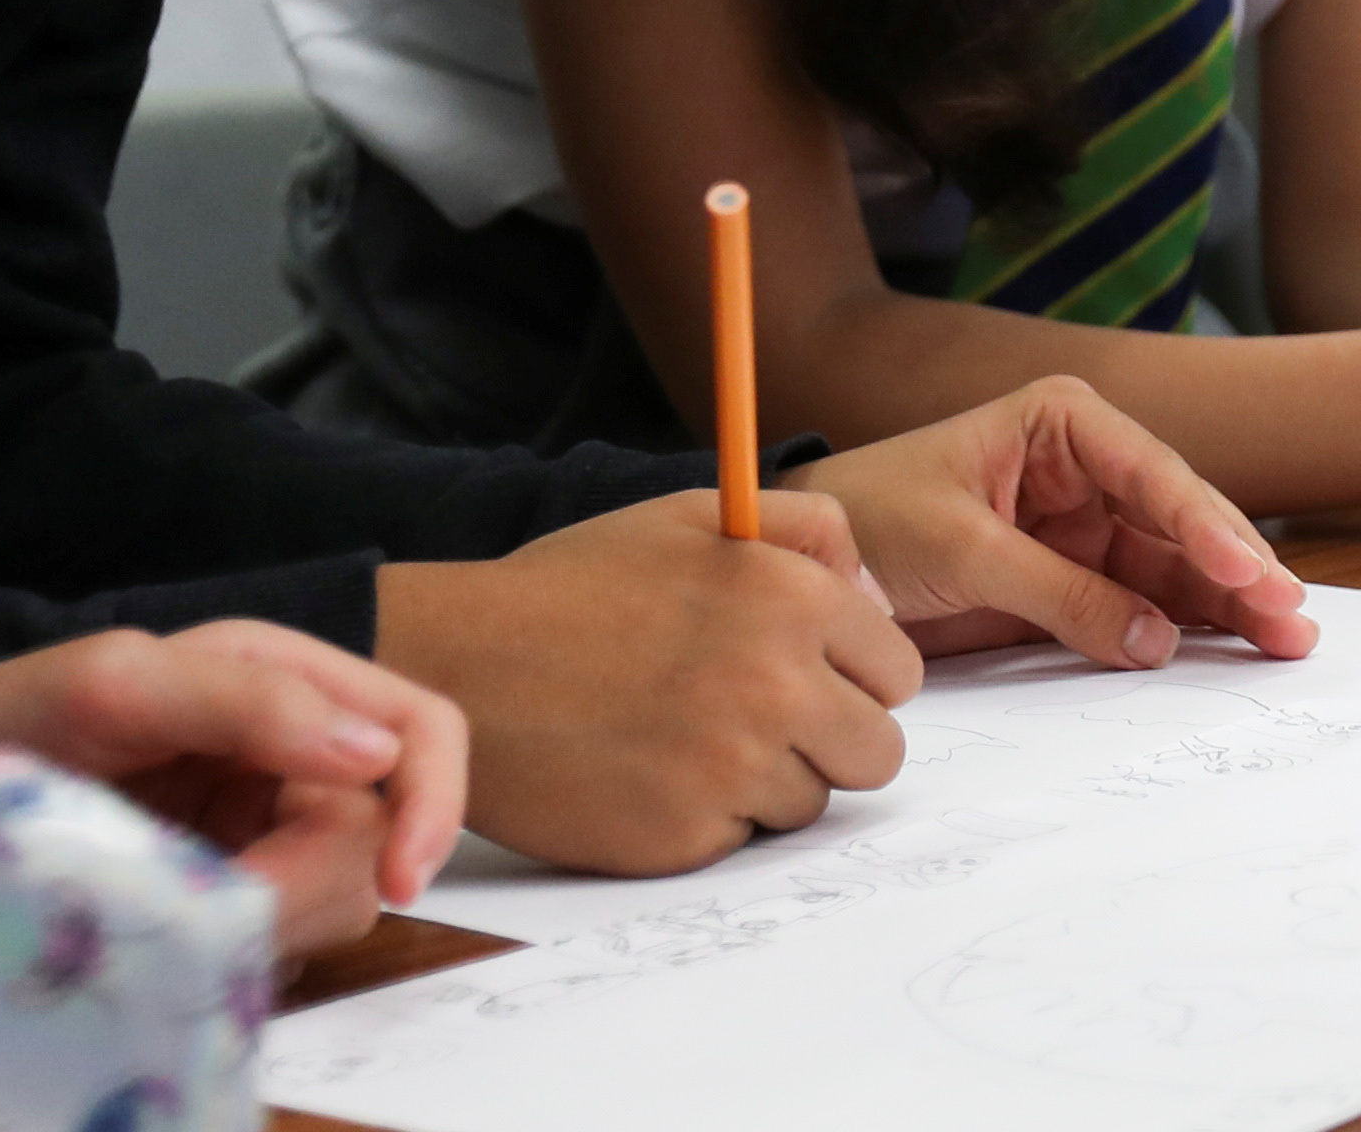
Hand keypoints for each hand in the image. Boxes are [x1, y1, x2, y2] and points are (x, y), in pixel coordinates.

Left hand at [0, 623, 463, 963]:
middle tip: (229, 918)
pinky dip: (245, 945)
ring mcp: (255, 825)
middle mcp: (286, 748)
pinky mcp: (224, 890)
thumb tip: (376, 754)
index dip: (430, 802)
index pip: (419, 731)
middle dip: (317, 881)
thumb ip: (249, 702)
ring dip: (276, 917)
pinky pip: (282, 932)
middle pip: (382, 828)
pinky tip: (175, 935)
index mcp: (282, 677)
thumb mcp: (117, 689)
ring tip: (176, 916)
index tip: (398, 883)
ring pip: (340, 892)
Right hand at [376, 490, 915, 876]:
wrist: (462, 667)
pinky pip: (740, 840)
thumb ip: (811, 533)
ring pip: (812, 802)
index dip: (853, 675)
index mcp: (795, 602)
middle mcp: (778, 688)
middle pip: (879, 753)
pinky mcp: (685, 839)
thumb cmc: (577, 588)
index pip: (898, 674)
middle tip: (762, 720)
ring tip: (688, 738)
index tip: (808, 674)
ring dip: (768, 781)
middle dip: (832, 739)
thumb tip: (878, 598)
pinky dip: (706, 818)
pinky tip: (650, 774)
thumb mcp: (698, 519)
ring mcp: (732, 770)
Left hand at [816, 379, 1316, 668]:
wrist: (811, 561)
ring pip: (1173, 568)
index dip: (1205, 526)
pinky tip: (1230, 650)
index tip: (1246, 571)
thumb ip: (1059, 594)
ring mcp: (1085, 527)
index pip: (1151, 474)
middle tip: (1291, 617)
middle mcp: (1088, 468)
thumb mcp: (963, 550)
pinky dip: (1183, 629)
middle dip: (1237, 570)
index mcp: (1063, 424)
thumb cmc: (873, 517)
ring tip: (1285, 641)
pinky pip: (1140, 605)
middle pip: (1180, 523)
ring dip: (1227, 605)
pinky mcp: (1072, 579)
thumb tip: (1155, 641)